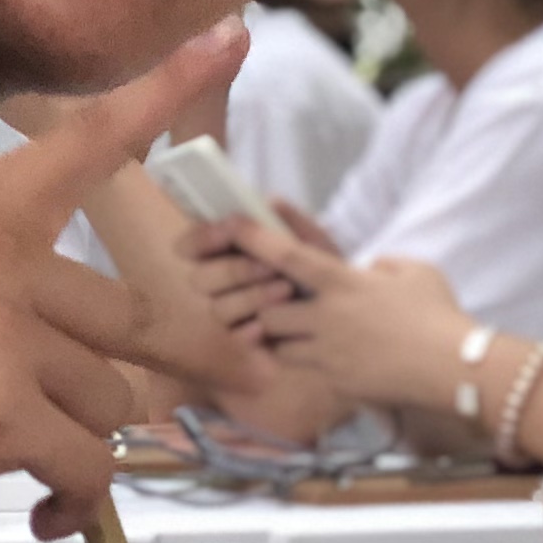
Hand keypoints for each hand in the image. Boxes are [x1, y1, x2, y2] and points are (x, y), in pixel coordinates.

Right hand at [0, 26, 243, 538]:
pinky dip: (73, 501)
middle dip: (191, 358)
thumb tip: (74, 345)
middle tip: (245, 378)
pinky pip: (87, 467)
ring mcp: (5, 336)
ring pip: (112, 402)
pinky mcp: (2, 415)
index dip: (162, 91)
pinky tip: (40, 511)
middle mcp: (1, 260)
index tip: (233, 37)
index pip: (84, 143)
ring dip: (80, 443)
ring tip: (17, 461)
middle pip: (133, 320)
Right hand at [187, 202, 331, 336]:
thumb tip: (268, 202)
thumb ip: (289, 222)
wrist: (352, 308)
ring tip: (288, 289)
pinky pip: (236, 338)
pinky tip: (269, 325)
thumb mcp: (313, 241)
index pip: (190, 246)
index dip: (201, 238)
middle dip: (234, 270)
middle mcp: (222, 284)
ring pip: (219, 309)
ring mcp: (233, 313)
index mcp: (228, 252)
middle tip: (269, 266)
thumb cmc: (326, 268)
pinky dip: (252, 330)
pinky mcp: (248, 340)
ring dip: (251, 297)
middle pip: (200, 280)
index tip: (227, 230)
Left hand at [231, 228, 476, 407]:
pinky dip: (312, 364)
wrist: (451, 368)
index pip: (288, 256)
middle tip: (283, 307)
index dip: (256, 239)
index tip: (233, 226)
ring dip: (284, 340)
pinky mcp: (335, 382)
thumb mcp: (417, 272)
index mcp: (344, 283)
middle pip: (267, 311)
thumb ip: (386, 265)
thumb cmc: (438, 315)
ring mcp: (328, 352)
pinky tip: (335, 362)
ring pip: (279, 346)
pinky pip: (308, 372)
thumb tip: (371, 271)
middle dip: (267, 310)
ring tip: (304, 337)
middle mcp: (326, 316)